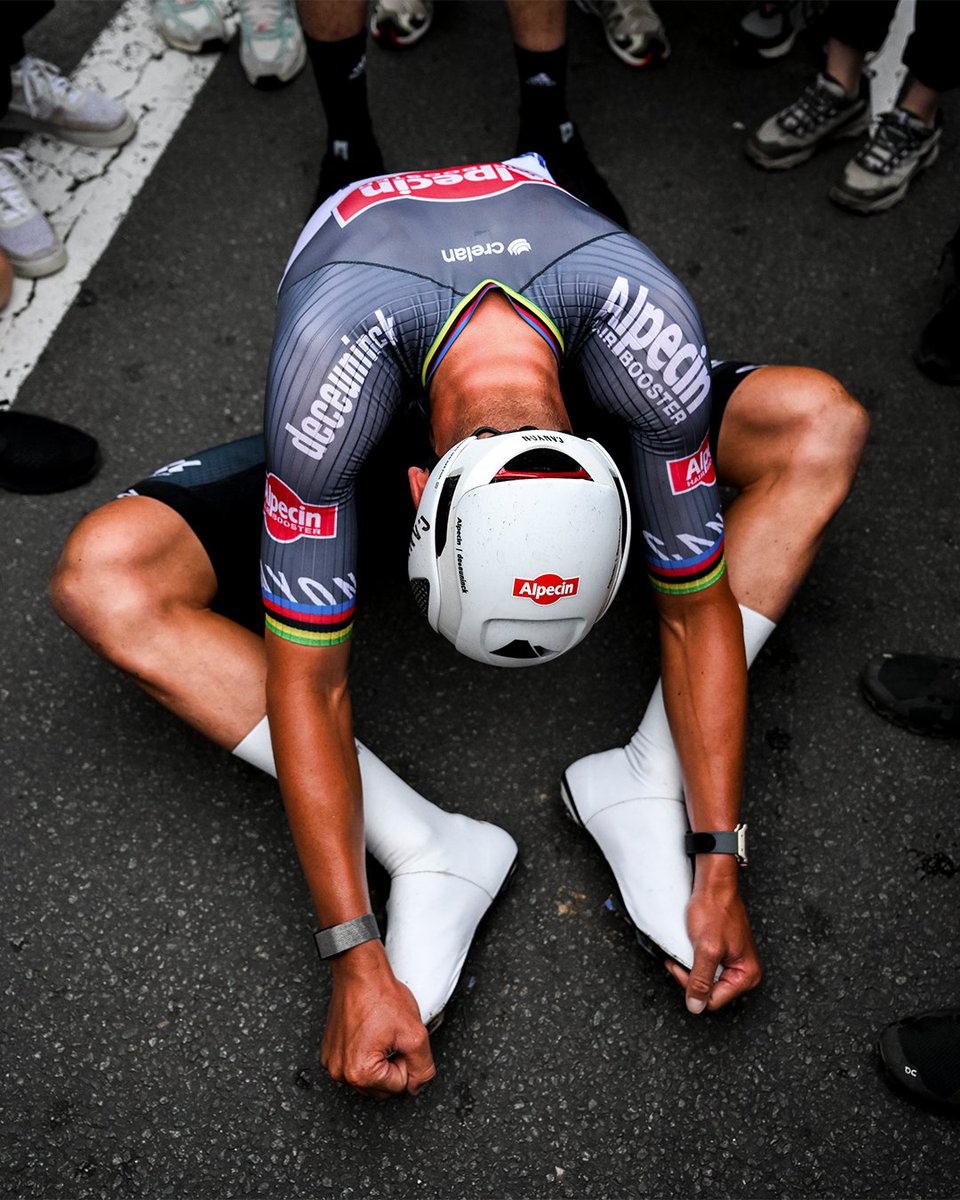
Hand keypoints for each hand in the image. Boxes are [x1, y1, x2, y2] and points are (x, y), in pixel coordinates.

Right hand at [321, 941, 435, 1098]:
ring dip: (381, 1060)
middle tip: (392, 1036)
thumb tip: (417, 1086)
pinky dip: (366, 1053)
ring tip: (381, 1033)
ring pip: (370, 1077)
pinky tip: (369, 1032)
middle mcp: (340, 1073)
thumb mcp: (415, 1034)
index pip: (400, 1086)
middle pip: (383, 1087)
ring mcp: (332, 1063)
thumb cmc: (381, 996)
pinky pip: (355, 1064)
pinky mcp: (330, 1052)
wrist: (360, 972)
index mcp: (359, 1072)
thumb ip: (423, 1068)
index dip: (407, 1061)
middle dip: (394, 1064)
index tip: (399, 1038)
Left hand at [664, 860, 761, 1012]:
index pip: (713, 1000)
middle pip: (709, 992)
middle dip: (690, 977)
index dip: (693, 986)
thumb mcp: (706, 948)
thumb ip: (701, 980)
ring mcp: (733, 962)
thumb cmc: (715, 909)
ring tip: (686, 949)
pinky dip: (692, 958)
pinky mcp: (723, 952)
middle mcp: (743, 971)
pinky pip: (705, 965)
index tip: (681, 966)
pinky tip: (689, 946)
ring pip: (705, 979)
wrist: (713, 884)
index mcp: (746, 974)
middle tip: (680, 959)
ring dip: (690, 967)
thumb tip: (696, 1006)